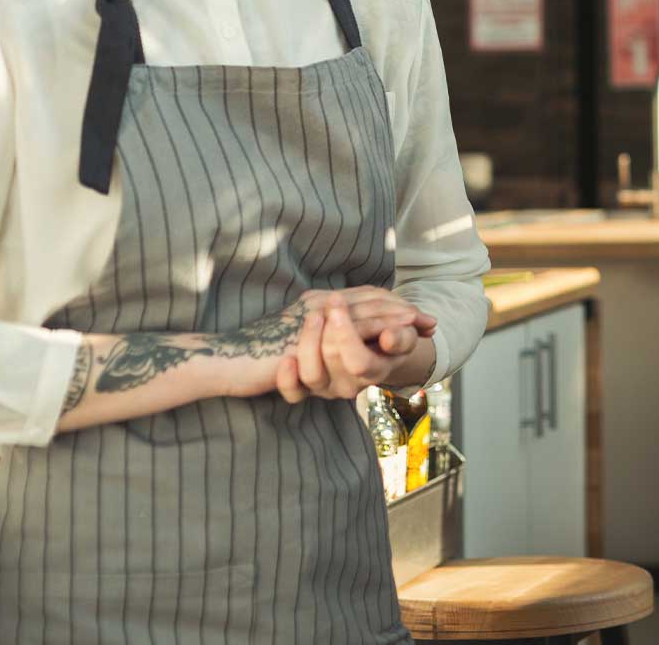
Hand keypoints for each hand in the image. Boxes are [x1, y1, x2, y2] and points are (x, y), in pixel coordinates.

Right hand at [213, 287, 434, 398]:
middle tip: (431, 322)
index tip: (417, 318)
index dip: (391, 306)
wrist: (226, 359)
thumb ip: (316, 340)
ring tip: (422, 325)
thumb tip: (333, 347)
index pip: (361, 299)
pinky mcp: (313, 329)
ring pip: (366, 310)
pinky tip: (395, 336)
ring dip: (397, 318)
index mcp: (316, 304)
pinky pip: (351, 326)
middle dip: (404, 311)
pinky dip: (377, 328)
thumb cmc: (255, 356)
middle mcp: (318, 304)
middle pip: (371, 301)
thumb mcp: (293, 344)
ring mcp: (315, 314)